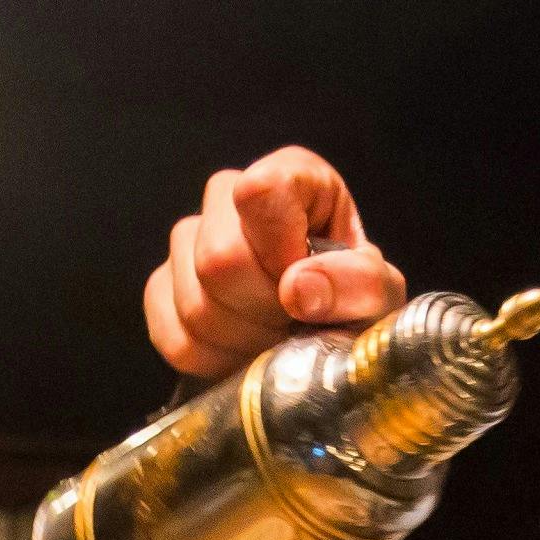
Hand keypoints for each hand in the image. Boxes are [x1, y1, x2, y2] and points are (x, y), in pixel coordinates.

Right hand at [143, 146, 408, 376]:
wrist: (321, 335)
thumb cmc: (351, 301)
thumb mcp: (378, 293)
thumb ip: (358, 283)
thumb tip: (298, 289)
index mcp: (290, 177)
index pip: (260, 192)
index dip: (279, 253)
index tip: (304, 285)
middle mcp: (228, 196)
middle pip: (219, 259)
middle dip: (264, 312)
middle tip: (295, 326)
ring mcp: (186, 241)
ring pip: (195, 305)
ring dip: (243, 343)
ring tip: (275, 340)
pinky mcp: (161, 289)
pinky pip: (175, 336)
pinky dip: (214, 362)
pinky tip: (242, 352)